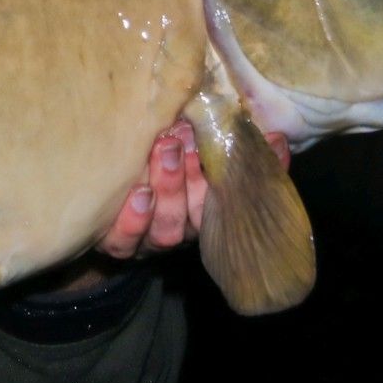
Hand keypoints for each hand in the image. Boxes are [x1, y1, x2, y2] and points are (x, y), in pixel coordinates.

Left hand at [94, 118, 291, 260]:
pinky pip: (124, 242)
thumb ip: (236, 154)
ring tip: (164, 150)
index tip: (227, 144)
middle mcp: (179, 231)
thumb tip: (279, 139)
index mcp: (201, 215)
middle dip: (193, 178)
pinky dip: (132, 221)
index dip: (229, 180)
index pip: (222, 205)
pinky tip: (137, 193)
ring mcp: (147, 241)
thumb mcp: (196, 163)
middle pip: (194, 217)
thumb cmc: (159, 177)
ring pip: (164, 229)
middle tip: (183, 138)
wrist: (103, 203)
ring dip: (169, 189)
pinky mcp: (116, 244)